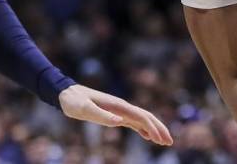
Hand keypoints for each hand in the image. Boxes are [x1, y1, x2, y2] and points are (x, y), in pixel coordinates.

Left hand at [58, 84, 172, 145]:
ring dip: (154, 129)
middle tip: (169, 142)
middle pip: (147, 117)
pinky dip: (143, 129)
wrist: (67, 94)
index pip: (141, 117)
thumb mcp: (84, 110)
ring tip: (163, 141)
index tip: (161, 140)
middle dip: (159, 129)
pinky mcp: (115, 114)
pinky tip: (147, 136)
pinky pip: (133, 122)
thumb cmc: (74, 102)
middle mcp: (123, 107)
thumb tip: (120, 122)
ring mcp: (120, 110)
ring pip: (143, 119)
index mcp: (119, 106)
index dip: (153, 128)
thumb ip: (102, 116)